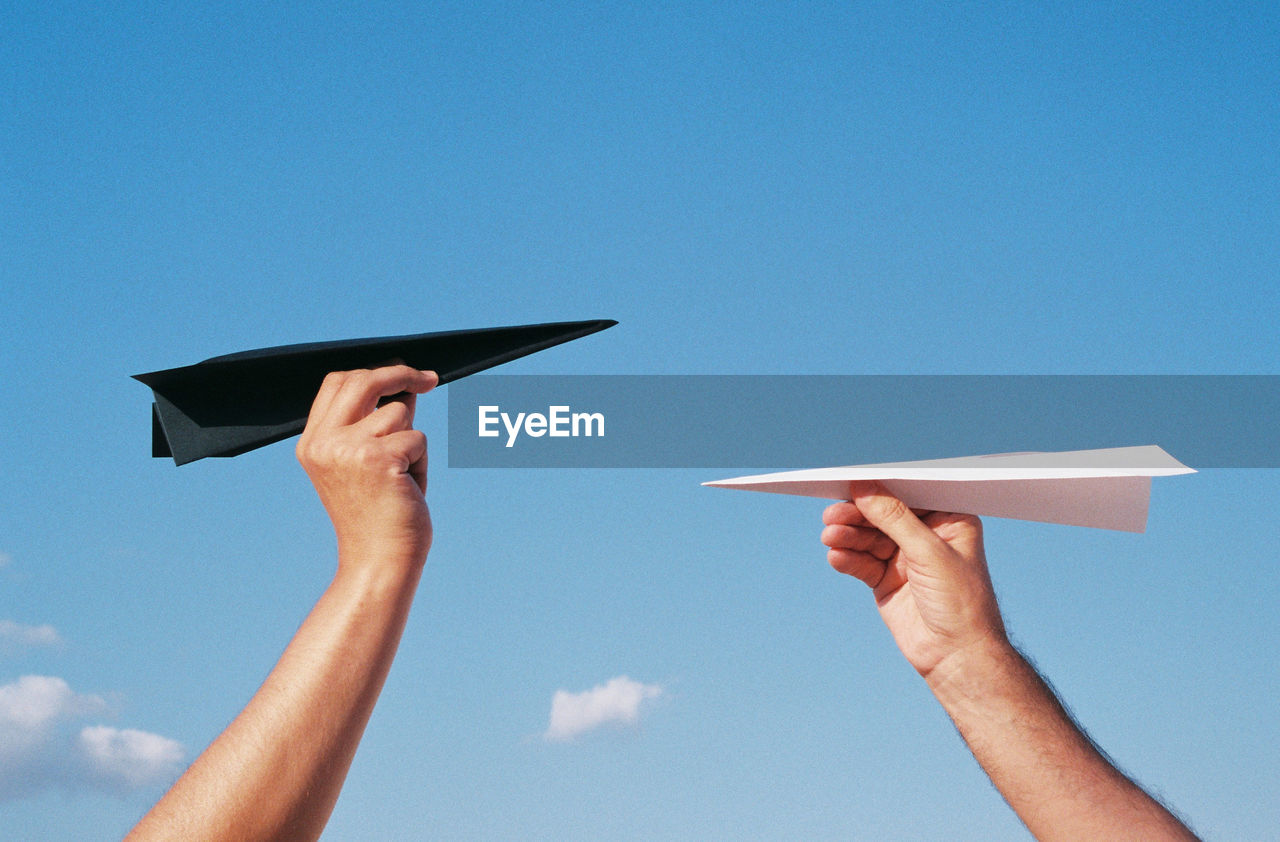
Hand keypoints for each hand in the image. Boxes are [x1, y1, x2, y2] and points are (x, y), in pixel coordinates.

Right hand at [296, 365, 438, 570]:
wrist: (379, 562)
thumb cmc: (378, 516)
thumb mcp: (368, 464)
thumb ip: (377, 424)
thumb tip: (406, 386)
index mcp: (313, 443)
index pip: (337, 383)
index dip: (373, 371)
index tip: (404, 373)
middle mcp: (324, 443)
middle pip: (363, 381)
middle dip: (401, 373)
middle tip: (430, 379)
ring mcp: (348, 449)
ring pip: (400, 412)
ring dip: (412, 442)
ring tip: (402, 479)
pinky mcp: (378, 459)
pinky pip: (417, 439)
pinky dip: (421, 464)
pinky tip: (407, 490)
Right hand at [821, 481, 1006, 680]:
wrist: (957, 658)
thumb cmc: (961, 604)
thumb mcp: (929, 553)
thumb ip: (895, 518)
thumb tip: (865, 489)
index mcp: (949, 521)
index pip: (910, 495)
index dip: (882, 487)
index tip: (853, 481)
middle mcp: (926, 537)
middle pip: (883, 516)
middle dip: (857, 515)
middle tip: (832, 514)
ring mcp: (905, 559)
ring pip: (868, 538)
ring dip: (848, 536)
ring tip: (830, 537)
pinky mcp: (886, 581)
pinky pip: (862, 562)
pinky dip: (848, 558)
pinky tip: (837, 556)